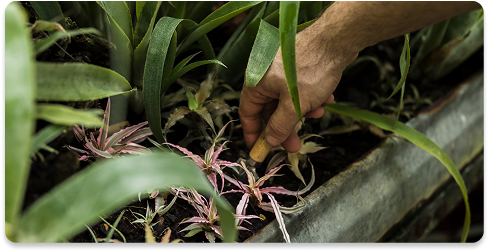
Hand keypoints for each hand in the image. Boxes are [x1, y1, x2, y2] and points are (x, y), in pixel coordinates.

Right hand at [239, 28, 357, 152]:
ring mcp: (281, 69)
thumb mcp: (293, 105)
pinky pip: (298, 88)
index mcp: (256, 82)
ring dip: (302, 111)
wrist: (335, 39)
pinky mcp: (297, 65)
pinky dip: (310, 97)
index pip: (247, 113)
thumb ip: (279, 126)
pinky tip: (325, 98)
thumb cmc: (310, 70)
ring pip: (287, 100)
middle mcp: (265, 75)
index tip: (258, 149)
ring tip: (318, 113)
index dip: (252, 133)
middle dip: (285, 127)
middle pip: (270, 109)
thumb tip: (269, 140)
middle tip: (295, 145)